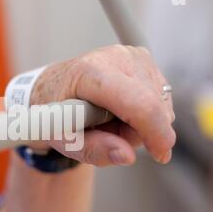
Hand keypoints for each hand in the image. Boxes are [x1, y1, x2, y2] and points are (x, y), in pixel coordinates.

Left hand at [30, 45, 175, 166]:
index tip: (161, 154)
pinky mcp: (143, 58)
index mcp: (90, 73)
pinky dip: (144, 111)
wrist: (51, 88)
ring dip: (141, 123)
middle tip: (107, 133)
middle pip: (153, 106)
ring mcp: (132, 55)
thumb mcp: (64, 139)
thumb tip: (127, 156)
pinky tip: (120, 109)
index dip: (155, 131)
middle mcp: (115, 57)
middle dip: (139, 132)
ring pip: (161, 103)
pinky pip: (160, 97)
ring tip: (109, 120)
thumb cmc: (55, 112)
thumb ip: (94, 150)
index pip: (139, 102)